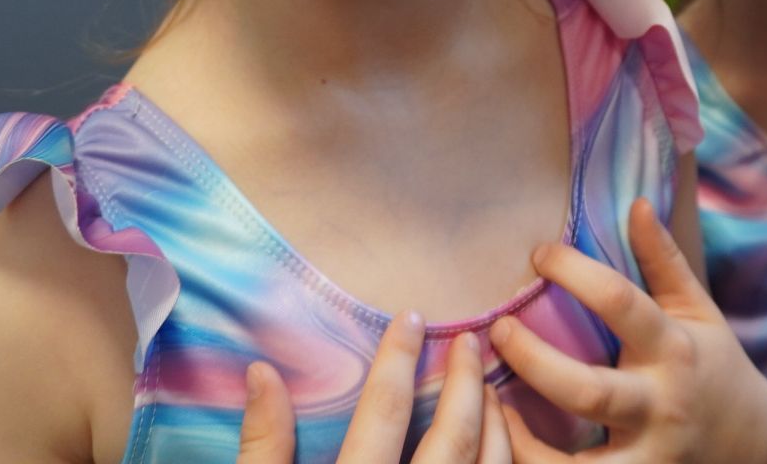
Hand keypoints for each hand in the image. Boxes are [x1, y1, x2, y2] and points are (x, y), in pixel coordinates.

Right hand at [237, 313, 511, 462]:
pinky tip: (500, 443)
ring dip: (495, 423)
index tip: (412, 317)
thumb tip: (261, 372)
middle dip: (466, 383)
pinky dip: (504, 461)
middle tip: (470, 340)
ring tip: (490, 388)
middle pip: (454, 437)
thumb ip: (263, 446)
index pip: (384, 412)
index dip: (397, 359)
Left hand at [489, 197, 766, 463]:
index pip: (622, 304)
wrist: (751, 445)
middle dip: (535, 361)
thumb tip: (639, 201)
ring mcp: (645, 454)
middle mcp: (659, 404)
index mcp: (673, 348)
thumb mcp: (697, 309)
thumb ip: (663, 259)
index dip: (577, 273)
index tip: (539, 253)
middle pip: (589, 391)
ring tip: (483, 399)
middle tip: (495, 328)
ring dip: (523, 438)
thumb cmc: (711, 364)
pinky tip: (502, 439)